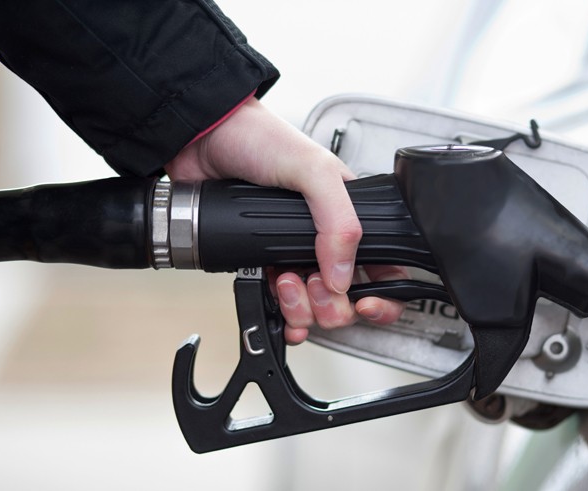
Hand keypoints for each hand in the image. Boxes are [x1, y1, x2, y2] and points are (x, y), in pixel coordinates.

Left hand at [165, 97, 405, 343]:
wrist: (203, 138)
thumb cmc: (260, 138)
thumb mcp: (313, 171)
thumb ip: (339, 222)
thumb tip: (343, 276)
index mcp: (349, 215)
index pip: (385, 266)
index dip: (381, 295)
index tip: (364, 304)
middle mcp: (326, 239)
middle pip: (348, 299)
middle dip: (332, 305)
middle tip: (313, 285)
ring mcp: (293, 253)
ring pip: (315, 307)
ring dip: (302, 307)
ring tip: (284, 281)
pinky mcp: (262, 263)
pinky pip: (280, 304)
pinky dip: (282, 314)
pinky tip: (277, 303)